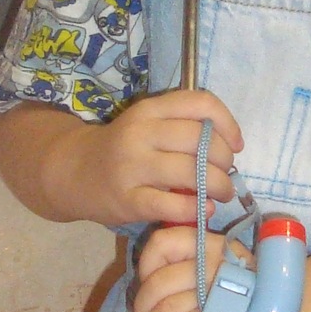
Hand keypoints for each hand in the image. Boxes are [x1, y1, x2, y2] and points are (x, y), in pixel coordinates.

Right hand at [81, 90, 243, 228]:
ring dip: (218, 185)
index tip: (236, 144)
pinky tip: (204, 209)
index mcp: (149, 109)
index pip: (200, 103)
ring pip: (191, 172)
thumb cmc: (123, 148)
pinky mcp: (127, 201)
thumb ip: (181, 124)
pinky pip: (172, 205)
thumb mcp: (147, 123)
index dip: (228, 123)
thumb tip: (229, 143)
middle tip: (226, 173)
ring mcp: (132, 167)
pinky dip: (196, 208)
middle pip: (200, 139)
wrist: (73, 172)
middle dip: (224, 159)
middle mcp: (140, 133)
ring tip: (222, 193)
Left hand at [132, 223, 228, 311]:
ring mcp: (222, 287)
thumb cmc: (241, 295)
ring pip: (167, 309)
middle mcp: (214, 260)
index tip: (146, 286)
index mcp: (207, 243)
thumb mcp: (216, 267)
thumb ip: (185, 267)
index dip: (144, 267)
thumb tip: (143, 288)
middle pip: (158, 284)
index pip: (161, 243)